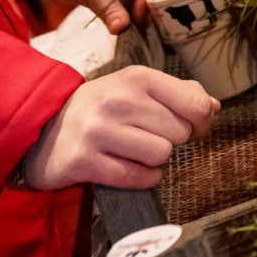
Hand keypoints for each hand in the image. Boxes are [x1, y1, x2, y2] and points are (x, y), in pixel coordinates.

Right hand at [22, 67, 217, 191]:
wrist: (43, 127)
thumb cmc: (103, 107)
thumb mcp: (138, 88)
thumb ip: (179, 94)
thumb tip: (213, 107)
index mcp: (138, 78)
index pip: (195, 104)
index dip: (202, 121)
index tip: (195, 126)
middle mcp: (118, 100)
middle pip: (180, 133)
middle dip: (172, 140)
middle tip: (150, 137)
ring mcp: (98, 131)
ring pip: (160, 155)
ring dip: (155, 160)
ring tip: (136, 152)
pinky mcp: (83, 161)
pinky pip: (136, 177)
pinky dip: (142, 178)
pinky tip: (129, 168)